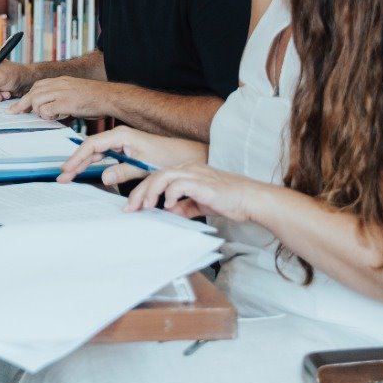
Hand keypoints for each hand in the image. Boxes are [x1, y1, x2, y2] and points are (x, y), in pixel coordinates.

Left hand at [11, 76, 115, 119]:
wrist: (110, 97)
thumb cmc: (95, 98)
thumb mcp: (75, 92)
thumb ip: (61, 97)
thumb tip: (49, 108)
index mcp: (61, 81)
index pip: (37, 87)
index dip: (26, 98)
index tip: (16, 107)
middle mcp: (59, 84)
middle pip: (32, 93)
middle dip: (22, 105)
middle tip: (15, 113)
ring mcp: (62, 92)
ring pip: (36, 101)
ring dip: (39, 112)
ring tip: (50, 116)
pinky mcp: (66, 102)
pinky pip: (47, 110)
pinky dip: (48, 116)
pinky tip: (58, 117)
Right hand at [57, 125, 201, 187]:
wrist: (186, 154)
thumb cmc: (168, 156)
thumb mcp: (145, 166)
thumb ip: (123, 171)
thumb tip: (104, 177)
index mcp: (121, 135)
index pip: (92, 145)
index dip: (77, 158)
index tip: (67, 170)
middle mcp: (118, 136)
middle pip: (90, 148)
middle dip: (75, 162)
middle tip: (62, 177)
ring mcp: (120, 143)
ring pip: (94, 153)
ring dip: (81, 164)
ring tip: (68, 176)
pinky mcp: (123, 150)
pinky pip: (102, 156)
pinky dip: (92, 164)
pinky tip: (84, 171)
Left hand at [124, 162, 265, 222]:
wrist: (252, 199)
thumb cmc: (229, 201)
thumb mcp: (200, 204)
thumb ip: (184, 207)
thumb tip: (168, 213)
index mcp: (187, 171)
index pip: (157, 177)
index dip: (142, 191)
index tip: (132, 207)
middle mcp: (189, 169)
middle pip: (155, 175)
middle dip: (139, 192)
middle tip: (130, 209)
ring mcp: (196, 174)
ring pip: (163, 176)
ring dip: (151, 192)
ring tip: (145, 207)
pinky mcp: (203, 183)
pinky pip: (180, 184)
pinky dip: (170, 194)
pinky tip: (168, 206)